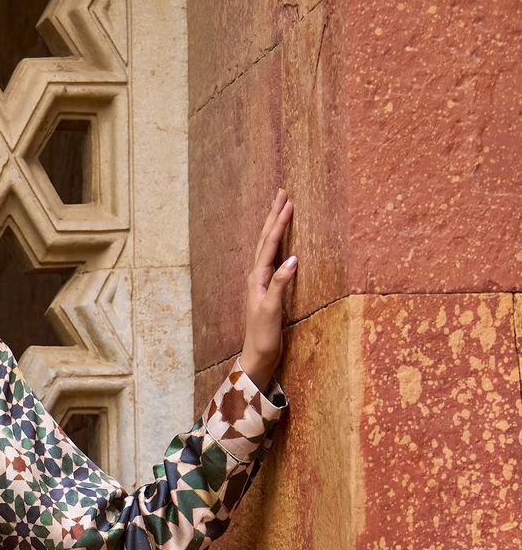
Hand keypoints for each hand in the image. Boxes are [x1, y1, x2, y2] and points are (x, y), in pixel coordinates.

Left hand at [239, 189, 296, 394]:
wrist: (257, 356)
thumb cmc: (263, 336)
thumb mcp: (271, 310)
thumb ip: (279, 284)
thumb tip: (292, 259)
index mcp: (257, 278)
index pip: (269, 244)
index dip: (279, 223)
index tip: (288, 202)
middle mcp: (257, 276)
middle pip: (266, 239)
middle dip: (274, 216)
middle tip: (281, 193)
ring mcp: (261, 282)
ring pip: (268, 246)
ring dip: (274, 226)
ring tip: (280, 208)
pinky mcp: (268, 289)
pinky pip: (272, 258)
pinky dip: (277, 243)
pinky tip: (281, 240)